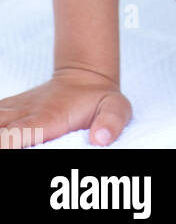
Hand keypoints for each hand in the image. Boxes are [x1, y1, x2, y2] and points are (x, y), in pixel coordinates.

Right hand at [0, 67, 131, 147]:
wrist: (84, 75)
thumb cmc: (99, 99)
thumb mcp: (116, 107)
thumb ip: (112, 121)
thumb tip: (100, 139)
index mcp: (50, 117)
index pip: (21, 132)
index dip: (8, 142)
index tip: (5, 148)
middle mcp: (27, 112)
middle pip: (1, 128)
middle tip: (4, 146)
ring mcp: (16, 110)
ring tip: (2, 142)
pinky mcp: (10, 110)